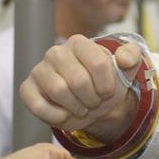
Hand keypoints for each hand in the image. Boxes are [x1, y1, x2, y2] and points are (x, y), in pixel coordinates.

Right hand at [19, 36, 141, 141]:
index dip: (106, 85)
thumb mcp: (125, 70)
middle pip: (78, 80)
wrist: (91, 103)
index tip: (107, 91)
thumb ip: (131, 58)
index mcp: (79, 43)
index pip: (98, 63)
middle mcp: (55, 52)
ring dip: (77, 107)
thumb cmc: (105, 83)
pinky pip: (38, 105)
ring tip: (82, 108)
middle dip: (92, 99)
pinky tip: (65, 114)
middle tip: (94, 103)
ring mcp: (39, 70)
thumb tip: (124, 58)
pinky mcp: (27, 89)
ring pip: (60, 91)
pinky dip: (56, 116)